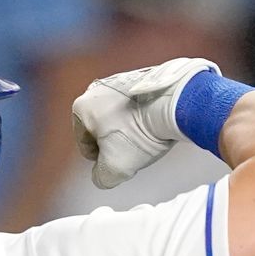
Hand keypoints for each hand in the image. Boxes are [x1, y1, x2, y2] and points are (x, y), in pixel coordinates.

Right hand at [71, 57, 216, 187]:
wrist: (172, 103)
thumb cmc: (140, 133)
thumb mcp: (115, 167)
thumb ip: (102, 177)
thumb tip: (102, 177)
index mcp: (82, 108)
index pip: (86, 146)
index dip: (102, 160)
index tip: (120, 161)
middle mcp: (97, 89)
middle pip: (103, 130)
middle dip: (117, 144)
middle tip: (135, 151)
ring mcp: (119, 81)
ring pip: (120, 117)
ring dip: (130, 130)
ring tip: (148, 137)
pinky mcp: (140, 78)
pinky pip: (137, 106)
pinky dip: (144, 116)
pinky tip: (156, 124)